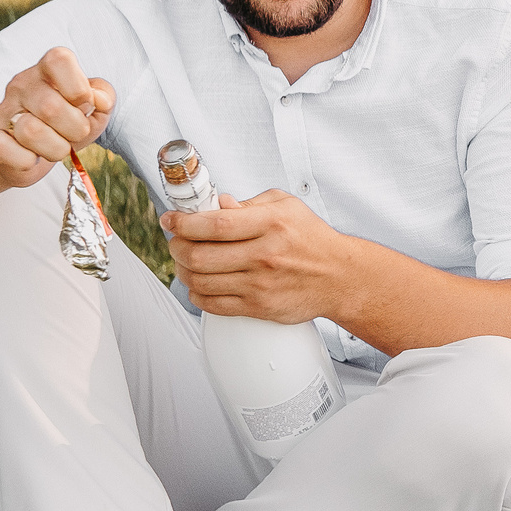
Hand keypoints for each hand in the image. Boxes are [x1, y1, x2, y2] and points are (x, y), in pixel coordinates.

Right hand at [0, 47, 115, 186]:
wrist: (29, 151)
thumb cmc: (66, 122)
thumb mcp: (94, 106)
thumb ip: (104, 96)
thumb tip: (100, 101)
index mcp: (47, 70)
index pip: (59, 60)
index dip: (79, 88)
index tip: (84, 104)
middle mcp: (22, 84)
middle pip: (51, 107)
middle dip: (75, 130)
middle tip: (74, 134)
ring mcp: (4, 111)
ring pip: (31, 132)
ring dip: (56, 149)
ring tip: (55, 146)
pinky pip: (16, 155)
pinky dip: (31, 162)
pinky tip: (32, 156)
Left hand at [163, 189, 348, 324]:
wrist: (339, 277)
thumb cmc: (312, 239)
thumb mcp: (286, 206)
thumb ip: (248, 203)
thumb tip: (216, 204)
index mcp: (270, 223)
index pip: (215, 224)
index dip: (184, 222)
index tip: (171, 220)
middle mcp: (264, 255)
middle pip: (200, 255)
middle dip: (177, 247)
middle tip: (177, 240)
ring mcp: (260, 284)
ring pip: (201, 281)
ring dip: (183, 270)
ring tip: (186, 262)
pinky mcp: (259, 308)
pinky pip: (213, 305)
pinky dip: (197, 293)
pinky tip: (200, 283)